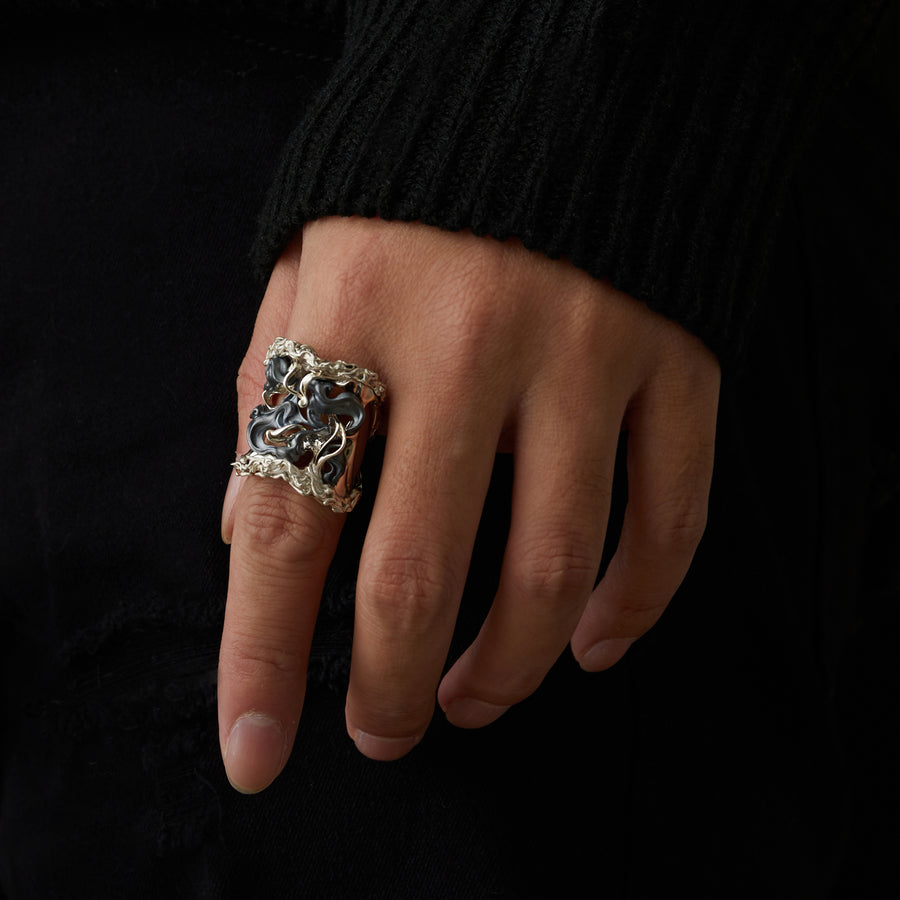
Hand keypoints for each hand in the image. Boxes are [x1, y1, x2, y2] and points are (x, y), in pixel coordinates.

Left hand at [218, 216, 719, 791]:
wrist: (560, 80)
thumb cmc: (410, 191)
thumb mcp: (309, 265)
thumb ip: (273, 395)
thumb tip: (250, 538)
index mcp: (356, 309)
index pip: (288, 519)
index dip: (263, 655)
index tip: (255, 752)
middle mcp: (473, 335)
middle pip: (422, 572)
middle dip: (392, 687)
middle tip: (384, 733)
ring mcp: (590, 346)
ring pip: (558, 567)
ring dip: (512, 668)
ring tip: (476, 698)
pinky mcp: (678, 354)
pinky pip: (673, 514)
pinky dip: (638, 604)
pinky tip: (597, 644)